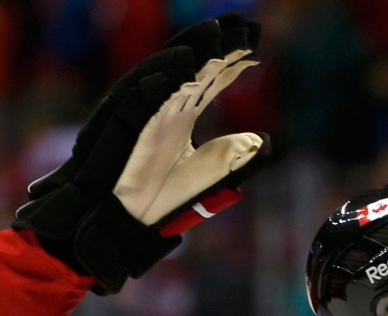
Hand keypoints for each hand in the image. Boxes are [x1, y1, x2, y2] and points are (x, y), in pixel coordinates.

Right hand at [14, 13, 270, 292]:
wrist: (125, 218)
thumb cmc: (161, 196)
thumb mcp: (207, 173)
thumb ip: (232, 155)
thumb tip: (263, 140)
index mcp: (182, 114)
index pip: (210, 77)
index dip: (232, 60)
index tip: (256, 43)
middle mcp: (163, 106)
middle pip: (191, 66)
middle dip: (213, 44)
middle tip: (239, 25)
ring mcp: (143, 113)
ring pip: (165, 74)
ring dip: (189, 54)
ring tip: (214, 36)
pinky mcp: (124, 127)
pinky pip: (140, 100)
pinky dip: (158, 84)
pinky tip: (179, 70)